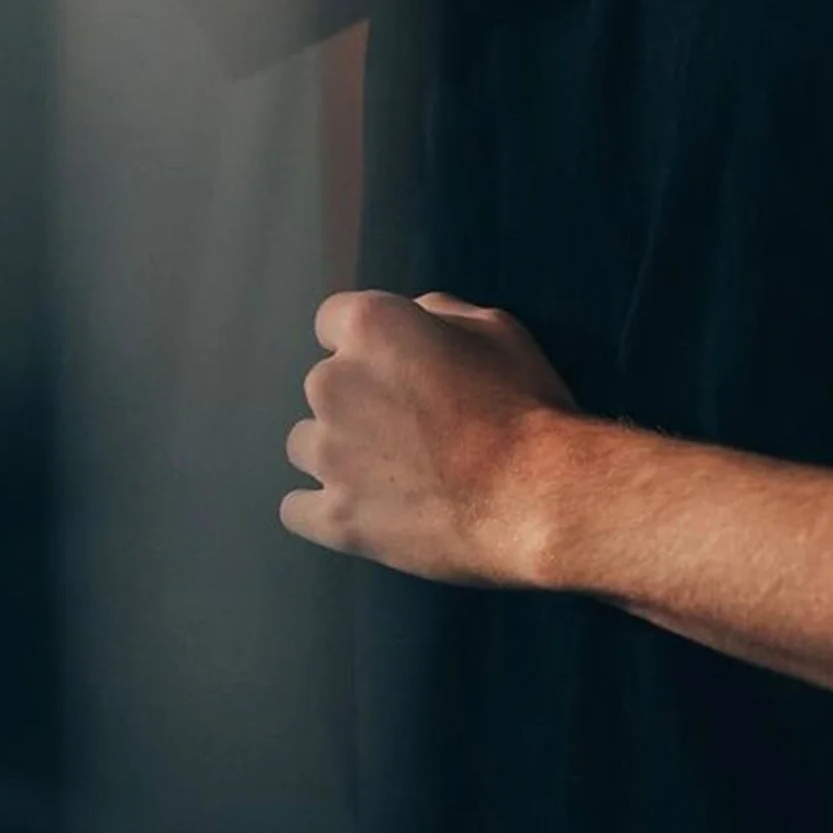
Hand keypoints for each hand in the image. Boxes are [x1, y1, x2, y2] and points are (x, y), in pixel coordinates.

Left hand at [281, 288, 579, 586]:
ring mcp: (328, 456)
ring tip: (393, 474)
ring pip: (306, 445)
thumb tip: (411, 318)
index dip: (368, 342)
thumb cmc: (522, 403)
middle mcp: (333, 384)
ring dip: (339, 453)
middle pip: (324, 385)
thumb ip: (437, 313)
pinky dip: (323, 509)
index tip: (397, 366)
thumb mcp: (495, 328)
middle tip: (412, 426)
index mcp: (370, 327)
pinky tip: (362, 510)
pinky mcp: (334, 518)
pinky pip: (296, 509)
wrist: (536, 496)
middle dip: (358, 399)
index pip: (332, 320)